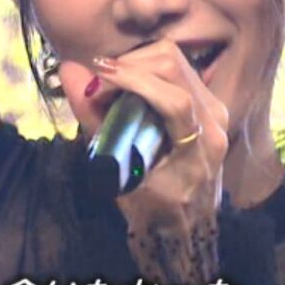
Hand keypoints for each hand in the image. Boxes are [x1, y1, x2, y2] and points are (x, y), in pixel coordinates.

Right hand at [58, 39, 228, 233]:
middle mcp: (215, 123)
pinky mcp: (209, 100)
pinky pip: (176, 68)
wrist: (189, 224)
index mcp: (199, 151)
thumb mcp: (118, 176)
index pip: (175, 101)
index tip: (96, 74)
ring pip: (175, 60)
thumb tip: (68, 71)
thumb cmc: (152, 209)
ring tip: (109, 84)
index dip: (134, 80)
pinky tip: (126, 84)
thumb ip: (94, 121)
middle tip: (97, 82)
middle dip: (129, 64)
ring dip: (136, 63)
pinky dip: (146, 68)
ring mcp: (216, 108)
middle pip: (175, 67)